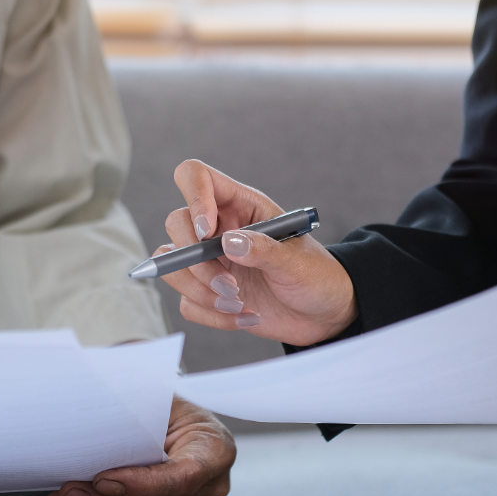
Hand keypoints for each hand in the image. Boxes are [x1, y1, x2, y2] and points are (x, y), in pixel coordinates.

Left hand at [43, 397, 233, 495]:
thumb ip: (138, 404)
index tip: (102, 480)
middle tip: (69, 493)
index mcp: (215, 448)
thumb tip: (94, 403)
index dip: (142, 485)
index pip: (183, 477)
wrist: (177, 420)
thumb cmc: (167, 404)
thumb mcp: (161, 395)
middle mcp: (211, 486)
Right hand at [160, 160, 357, 346]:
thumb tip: (228, 242)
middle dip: (196, 260)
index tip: (207, 232)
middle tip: (230, 286)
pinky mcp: (208, 293)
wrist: (324, 314)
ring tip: (238, 305)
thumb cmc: (316, 276)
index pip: (196, 178)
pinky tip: (245, 317)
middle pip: (177, 224)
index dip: (193, 197)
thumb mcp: (297, 262)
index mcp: (241, 206)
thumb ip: (264, 250)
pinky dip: (212, 316)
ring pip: (172, 266)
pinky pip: (187, 302)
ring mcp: (210, 262)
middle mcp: (220, 230)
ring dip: (200, 291)